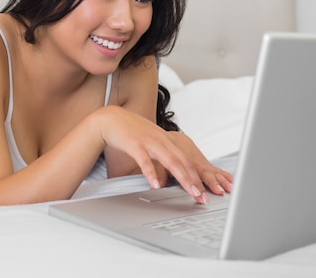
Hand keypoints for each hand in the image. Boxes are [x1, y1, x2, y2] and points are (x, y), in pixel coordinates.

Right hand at [93, 106, 232, 203]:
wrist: (111, 119)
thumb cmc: (132, 132)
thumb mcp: (152, 142)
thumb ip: (164, 154)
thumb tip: (176, 171)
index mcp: (167, 140)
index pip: (187, 159)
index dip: (198, 176)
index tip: (205, 191)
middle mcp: (162, 140)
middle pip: (183, 161)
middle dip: (195, 180)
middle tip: (203, 196)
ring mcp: (149, 141)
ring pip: (170, 160)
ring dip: (182, 177)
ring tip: (190, 192)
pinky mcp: (134, 144)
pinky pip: (145, 160)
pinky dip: (151, 173)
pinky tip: (155, 185)